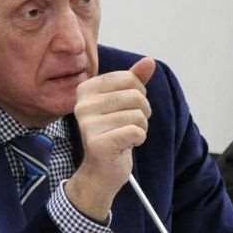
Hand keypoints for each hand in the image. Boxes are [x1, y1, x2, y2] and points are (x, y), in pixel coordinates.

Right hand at [65, 57, 155, 220]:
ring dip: (141, 127)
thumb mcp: (123, 103)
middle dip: (143, 112)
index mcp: (85, 89)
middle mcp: (82, 105)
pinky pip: (136, 132)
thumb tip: (149, 61)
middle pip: (135, 96)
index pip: (128, 78)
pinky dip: (139, 139)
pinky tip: (126, 144)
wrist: (101, 171)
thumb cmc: (113, 133)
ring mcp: (88, 125)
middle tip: (131, 124)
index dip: (139, 93)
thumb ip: (135, 80)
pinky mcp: (98, 143)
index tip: (129, 107)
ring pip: (138, 115)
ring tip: (127, 136)